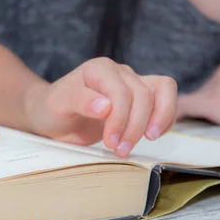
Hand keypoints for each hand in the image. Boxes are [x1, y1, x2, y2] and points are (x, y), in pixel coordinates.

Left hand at [25, 58, 177, 156]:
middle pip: (144, 95)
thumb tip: (106, 106)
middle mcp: (119, 72)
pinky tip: (151, 135)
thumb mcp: (58, 105)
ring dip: (158, 120)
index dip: (121, 119)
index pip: (122, 92)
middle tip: (120, 150)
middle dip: (135, 126)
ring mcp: (133, 82)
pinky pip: (166, 100)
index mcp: (99, 69)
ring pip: (163, 90)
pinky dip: (165, 118)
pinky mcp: (141, 97)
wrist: (54, 115)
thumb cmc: (53, 108)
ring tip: (146, 141)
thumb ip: (79, 101)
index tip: (110, 143)